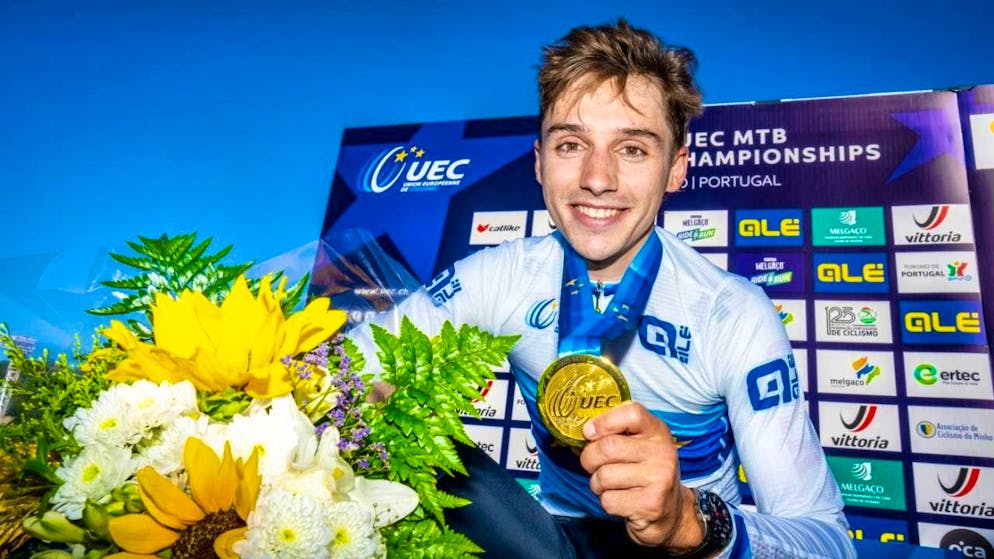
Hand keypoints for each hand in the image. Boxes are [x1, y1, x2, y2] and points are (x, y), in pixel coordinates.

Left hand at [580, 402, 702, 551]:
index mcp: (658, 432)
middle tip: (592, 465)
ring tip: (610, 485)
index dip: (604, 421)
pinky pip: (608, 500)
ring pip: (604, 476)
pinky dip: (606, 502)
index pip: (632, 413)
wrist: (672, 513)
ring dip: (597, 484)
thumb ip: (617, 432)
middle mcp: (663, 453)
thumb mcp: (640, 446)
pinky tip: (621, 501)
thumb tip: (587, 430)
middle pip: (608, 447)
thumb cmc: (645, 474)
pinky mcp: (651, 505)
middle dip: (589, 459)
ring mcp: (660, 479)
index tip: (590, 432)